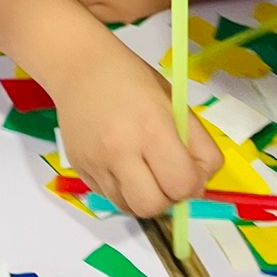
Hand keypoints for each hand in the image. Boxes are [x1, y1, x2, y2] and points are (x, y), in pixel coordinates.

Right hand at [52, 49, 220, 216]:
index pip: (183, 184)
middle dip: (168, 198)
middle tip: (167, 177)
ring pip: (130, 209)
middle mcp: (120, 150)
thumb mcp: (176, 104)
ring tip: (144, 171)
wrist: (80, 67)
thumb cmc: (133, 80)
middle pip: (153, 207)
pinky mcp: (79, 169)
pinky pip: (109, 198)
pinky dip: (123, 190)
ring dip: (145, 197)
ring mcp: (95, 163)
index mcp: (151, 128)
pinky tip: (123, 165)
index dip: (194, 183)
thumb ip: (197, 144)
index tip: (190, 170)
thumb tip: (197, 186)